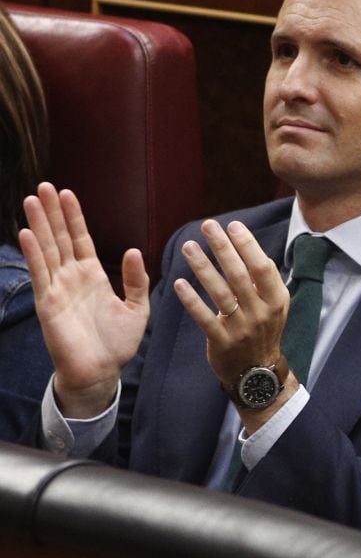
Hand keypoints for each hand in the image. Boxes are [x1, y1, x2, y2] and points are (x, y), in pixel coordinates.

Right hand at [18, 183, 149, 417]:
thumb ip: (136, 279)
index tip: (67, 193)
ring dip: (39, 225)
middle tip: (43, 186)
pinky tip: (26, 233)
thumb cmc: (118, 343)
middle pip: (59, 238)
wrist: (101, 372)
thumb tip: (134, 250)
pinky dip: (34, 253)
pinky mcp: (48, 303)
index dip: (73, 217)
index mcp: (92, 275)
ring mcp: (58, 289)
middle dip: (52, 212)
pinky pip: (40, 274)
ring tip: (32, 200)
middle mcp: (72, 278)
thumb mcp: (137, 307)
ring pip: (47, 250)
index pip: (80, 239)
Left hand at [172, 220, 289, 393]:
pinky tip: (179, 283)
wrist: (257, 372)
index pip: (262, 267)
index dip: (248, 245)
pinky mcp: (222, 342)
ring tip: (189, 247)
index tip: (233, 225)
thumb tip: (252, 247)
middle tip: (208, 226)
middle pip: (239, 275)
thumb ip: (266, 280)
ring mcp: (241, 328)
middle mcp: (261, 312)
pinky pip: (204, 318)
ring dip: (203, 268)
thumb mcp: (275, 305)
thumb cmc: (264, 329)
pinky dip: (192, 300)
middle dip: (223, 248)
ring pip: (220, 293)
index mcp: (276, 299)